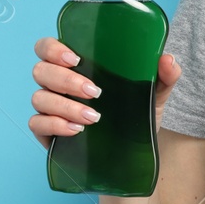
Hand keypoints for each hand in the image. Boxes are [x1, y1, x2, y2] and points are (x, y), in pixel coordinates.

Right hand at [29, 39, 181, 148]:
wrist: (133, 155)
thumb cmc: (136, 116)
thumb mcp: (154, 94)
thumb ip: (164, 75)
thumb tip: (167, 59)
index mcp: (76, 66)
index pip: (47, 48)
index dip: (52, 48)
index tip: (75, 59)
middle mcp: (57, 84)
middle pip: (41, 71)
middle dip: (66, 80)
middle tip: (95, 91)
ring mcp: (50, 108)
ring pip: (39, 98)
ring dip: (65, 105)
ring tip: (94, 117)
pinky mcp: (47, 133)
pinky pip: (36, 124)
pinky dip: (55, 125)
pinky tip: (77, 130)